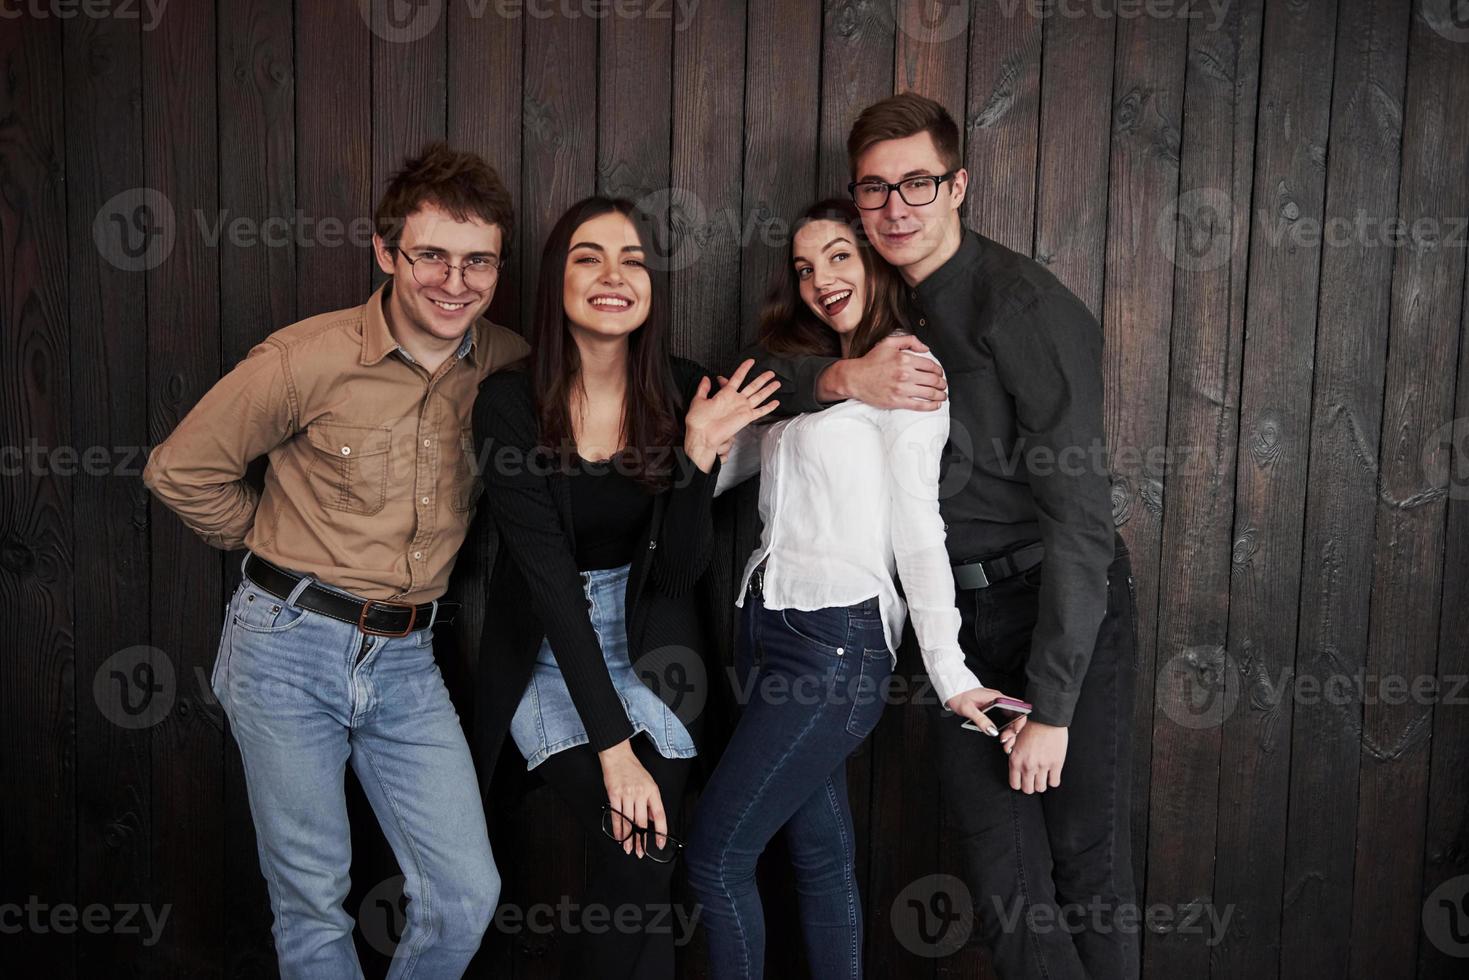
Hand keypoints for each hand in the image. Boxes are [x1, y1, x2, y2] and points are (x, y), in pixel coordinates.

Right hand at [598, 740, 667, 857]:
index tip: (659, 844)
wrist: (618, 757)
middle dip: (641, 840)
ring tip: (629, 848)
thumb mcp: (649, 783)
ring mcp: (627, 794)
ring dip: (628, 838)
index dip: (660, 832)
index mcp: (653, 791)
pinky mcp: (614, 795)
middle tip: (641, 852)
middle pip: (641, 822)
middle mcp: (641, 793)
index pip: (659, 815)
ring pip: (628, 821)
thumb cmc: (634, 770)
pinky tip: (619, 837)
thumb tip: (651, 821)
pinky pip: (616, 815)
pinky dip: (617, 829)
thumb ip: (651, 802)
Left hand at [684, 359, 780, 471]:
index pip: (738, 377)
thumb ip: (703, 388)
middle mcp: (736, 400)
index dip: (744, 368)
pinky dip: (768, 407)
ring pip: (759, 396)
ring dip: (768, 389)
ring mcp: (742, 408)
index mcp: (725, 394)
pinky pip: (760, 411)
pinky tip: (776, 402)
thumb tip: (705, 378)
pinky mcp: (746, 418)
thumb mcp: (698, 400)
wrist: (703, 435)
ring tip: (776, 382)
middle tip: (770, 373)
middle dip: (762, 379)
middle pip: (753, 385)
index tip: (750, 361)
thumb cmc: (698, 420)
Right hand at [815, 334, 946, 409]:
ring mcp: (902, 389)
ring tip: (942, 395)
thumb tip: (925, 348)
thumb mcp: (888, 343)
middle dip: (942, 383)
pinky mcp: (897, 401)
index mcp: (905, 359)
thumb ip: (909, 340)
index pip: (930, 365)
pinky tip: (936, 405)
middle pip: (933, 380)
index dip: (939, 370)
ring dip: (940, 395)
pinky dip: (931, 406)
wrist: (855, 378)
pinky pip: (919, 405)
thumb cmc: (870, 361)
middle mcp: (905, 374)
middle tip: (943, 385)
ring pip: (929, 393)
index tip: (940, 374)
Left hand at [946, 687, 1026, 750]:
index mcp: (996, 697)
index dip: (1019, 720)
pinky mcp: (993, 707)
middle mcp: (999, 699)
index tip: (1014, 731)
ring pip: (1010, 717)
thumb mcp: (968, 709)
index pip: (1017, 707)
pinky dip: (1005, 727)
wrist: (953, 689)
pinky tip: (1002, 735)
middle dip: (1014, 729)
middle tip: (1006, 740)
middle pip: (1015, 715)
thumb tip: (993, 731)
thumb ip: (981, 720)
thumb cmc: (959, 696)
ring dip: (1010, 729)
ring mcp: (997, 703)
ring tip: (1005, 741)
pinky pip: (1004, 717)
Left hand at [1007, 721, 1067, 793]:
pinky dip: (1053, 780)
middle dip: (1031, 785)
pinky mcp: (1056, 764)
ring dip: (1042, 783)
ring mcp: (1042, 766)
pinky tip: (1052, 773)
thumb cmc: (1029, 723)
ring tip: (1043, 776)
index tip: (1023, 779)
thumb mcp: (1013, 735)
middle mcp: (1027, 766)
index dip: (1020, 783)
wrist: (1046, 718)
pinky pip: (1054, 782)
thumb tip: (1007, 751)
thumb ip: (1008, 745)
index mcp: (1015, 760)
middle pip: (1028, 789)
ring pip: (1041, 788)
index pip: (1015, 784)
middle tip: (1034, 778)